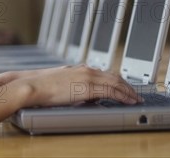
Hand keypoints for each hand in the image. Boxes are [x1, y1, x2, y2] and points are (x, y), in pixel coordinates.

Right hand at [14, 65, 141, 106]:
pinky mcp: (87, 87)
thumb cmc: (43, 86)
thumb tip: (85, 94)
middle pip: (114, 77)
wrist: (34, 86)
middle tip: (135, 94)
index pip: (105, 74)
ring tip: (135, 99)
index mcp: (81, 69)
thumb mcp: (63, 82)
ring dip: (128, 91)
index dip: (118, 82)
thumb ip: (76, 85)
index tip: (125, 88)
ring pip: (115, 83)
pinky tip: (128, 100)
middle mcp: (86, 70)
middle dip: (127, 86)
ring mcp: (87, 78)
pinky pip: (111, 91)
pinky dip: (122, 96)